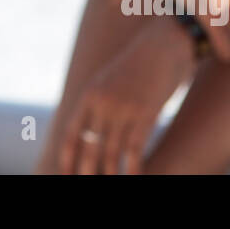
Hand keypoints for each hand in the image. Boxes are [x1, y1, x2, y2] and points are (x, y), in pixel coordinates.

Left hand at [58, 17, 194, 174]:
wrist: (164, 44)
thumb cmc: (138, 64)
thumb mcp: (110, 80)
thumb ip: (98, 102)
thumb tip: (92, 129)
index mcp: (90, 94)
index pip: (72, 133)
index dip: (68, 157)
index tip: (65, 174)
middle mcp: (103, 103)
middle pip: (89, 147)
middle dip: (86, 171)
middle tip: (87, 183)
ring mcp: (124, 109)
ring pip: (111, 153)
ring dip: (110, 174)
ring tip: (111, 184)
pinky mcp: (146, 113)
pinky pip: (134, 149)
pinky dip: (133, 169)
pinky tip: (134, 177)